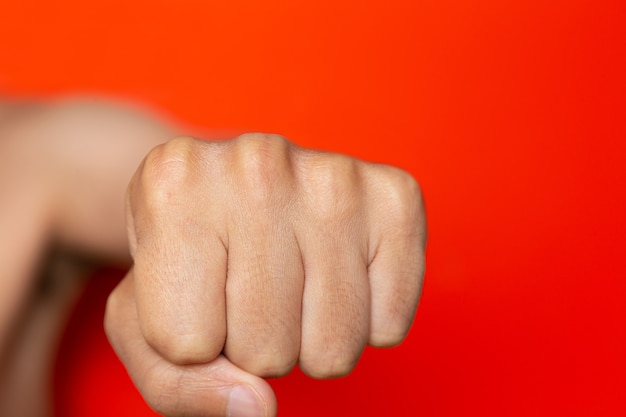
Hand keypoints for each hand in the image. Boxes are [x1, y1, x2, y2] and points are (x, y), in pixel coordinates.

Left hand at [105, 134, 425, 416]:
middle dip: (253, 344)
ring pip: (332, 349)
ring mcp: (333, 175)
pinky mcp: (395, 196)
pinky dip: (363, 323)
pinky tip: (336, 273)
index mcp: (172, 183)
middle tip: (248, 286)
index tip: (195, 290)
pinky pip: (389, 326)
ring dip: (308, 339)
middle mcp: (256, 162)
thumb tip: (258, 405)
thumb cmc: (191, 259)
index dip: (192, 340)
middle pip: (264, 350)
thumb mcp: (145, 321)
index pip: (185, 344)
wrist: (242, 189)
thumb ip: (176, 383)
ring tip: (291, 282)